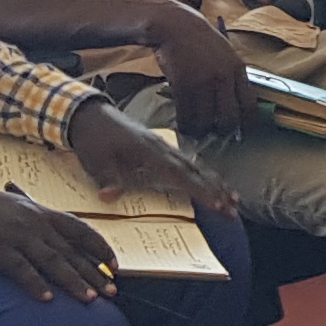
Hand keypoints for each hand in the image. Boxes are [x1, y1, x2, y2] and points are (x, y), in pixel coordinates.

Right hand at [0, 185, 120, 301]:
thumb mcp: (15, 204)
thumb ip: (36, 217)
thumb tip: (55, 232)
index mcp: (41, 211)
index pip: (81, 230)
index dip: (100, 248)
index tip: (114, 265)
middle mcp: (34, 223)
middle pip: (71, 251)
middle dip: (94, 273)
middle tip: (112, 291)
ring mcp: (17, 236)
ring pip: (53, 262)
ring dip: (73, 282)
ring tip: (89, 299)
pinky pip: (21, 270)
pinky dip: (35, 285)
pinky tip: (47, 299)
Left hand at [69, 96, 236, 212]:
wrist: (91, 115)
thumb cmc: (93, 139)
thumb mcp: (95, 161)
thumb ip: (106, 179)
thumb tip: (107, 197)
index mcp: (149, 152)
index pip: (180, 174)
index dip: (200, 190)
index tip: (217, 204)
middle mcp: (162, 149)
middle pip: (195, 171)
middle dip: (216, 191)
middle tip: (234, 210)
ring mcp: (164, 147)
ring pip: (196, 166)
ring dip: (215, 183)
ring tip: (234, 199)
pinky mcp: (161, 149)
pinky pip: (188, 163)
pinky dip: (204, 174)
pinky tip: (213, 183)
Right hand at [139, 6, 258, 134]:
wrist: (174, 26)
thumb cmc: (199, 42)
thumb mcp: (225, 55)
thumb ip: (232, 78)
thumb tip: (235, 108)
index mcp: (239, 69)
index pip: (250, 105)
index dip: (247, 124)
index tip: (241, 132)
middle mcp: (225, 77)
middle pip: (229, 119)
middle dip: (222, 131)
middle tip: (213, 130)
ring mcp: (205, 82)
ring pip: (206, 121)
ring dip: (200, 130)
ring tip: (195, 129)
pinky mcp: (185, 85)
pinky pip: (187, 115)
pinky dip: (185, 123)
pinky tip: (183, 122)